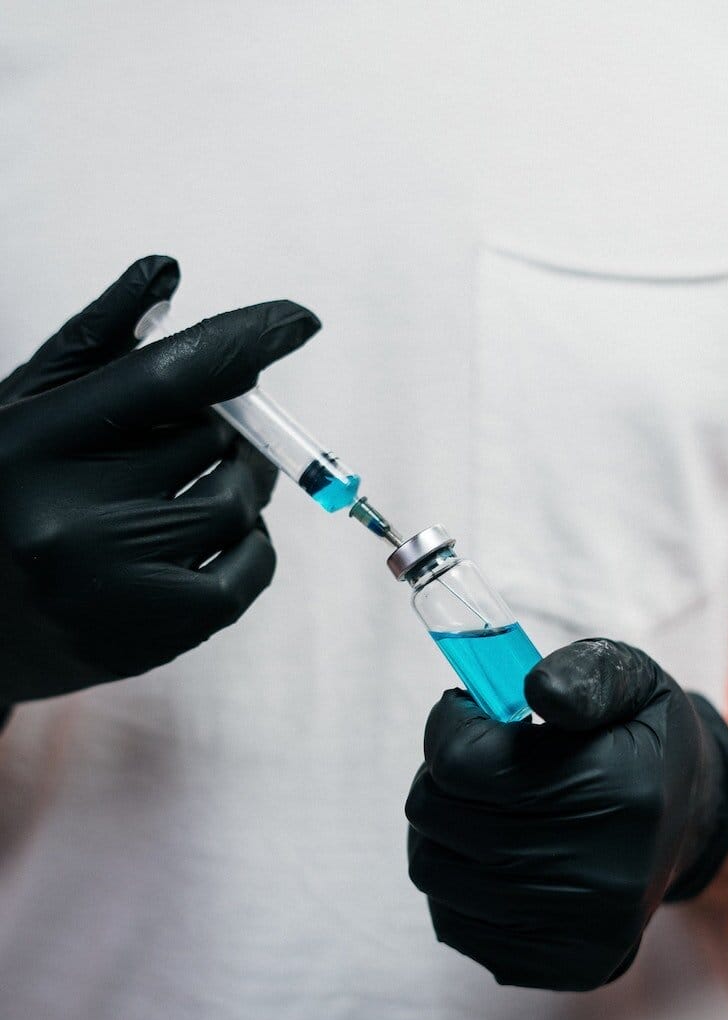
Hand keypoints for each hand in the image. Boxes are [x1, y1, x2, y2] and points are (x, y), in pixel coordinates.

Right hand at [0, 256, 319, 703]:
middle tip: (215, 425)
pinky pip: (249, 572)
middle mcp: (68, 520)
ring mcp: (114, 587)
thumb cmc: (1, 499)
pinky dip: (255, 542)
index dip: (244, 340)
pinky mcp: (153, 638)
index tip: (298, 320)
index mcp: (32, 447)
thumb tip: (168, 273)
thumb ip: (96, 344)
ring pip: (236, 503)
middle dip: (227, 422)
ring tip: (217, 475)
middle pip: (209, 439)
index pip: (166, 376)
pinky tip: (227, 531)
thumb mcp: (23, 410)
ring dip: (244, 479)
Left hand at [406, 639, 727, 990]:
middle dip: (439, 776)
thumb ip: (582, 674)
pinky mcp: (566, 967)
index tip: (470, 713)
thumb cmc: (640, 740)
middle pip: (439, 819)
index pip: (464, 765)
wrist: (690, 821)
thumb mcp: (630, 680)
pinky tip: (492, 853)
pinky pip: (453, 924)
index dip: (450, 727)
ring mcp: (585, 932)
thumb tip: (536, 691)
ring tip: (480, 804)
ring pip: (434, 872)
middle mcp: (606, 876)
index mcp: (621, 793)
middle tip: (475, 759)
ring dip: (438, 829)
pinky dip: (455, 881)